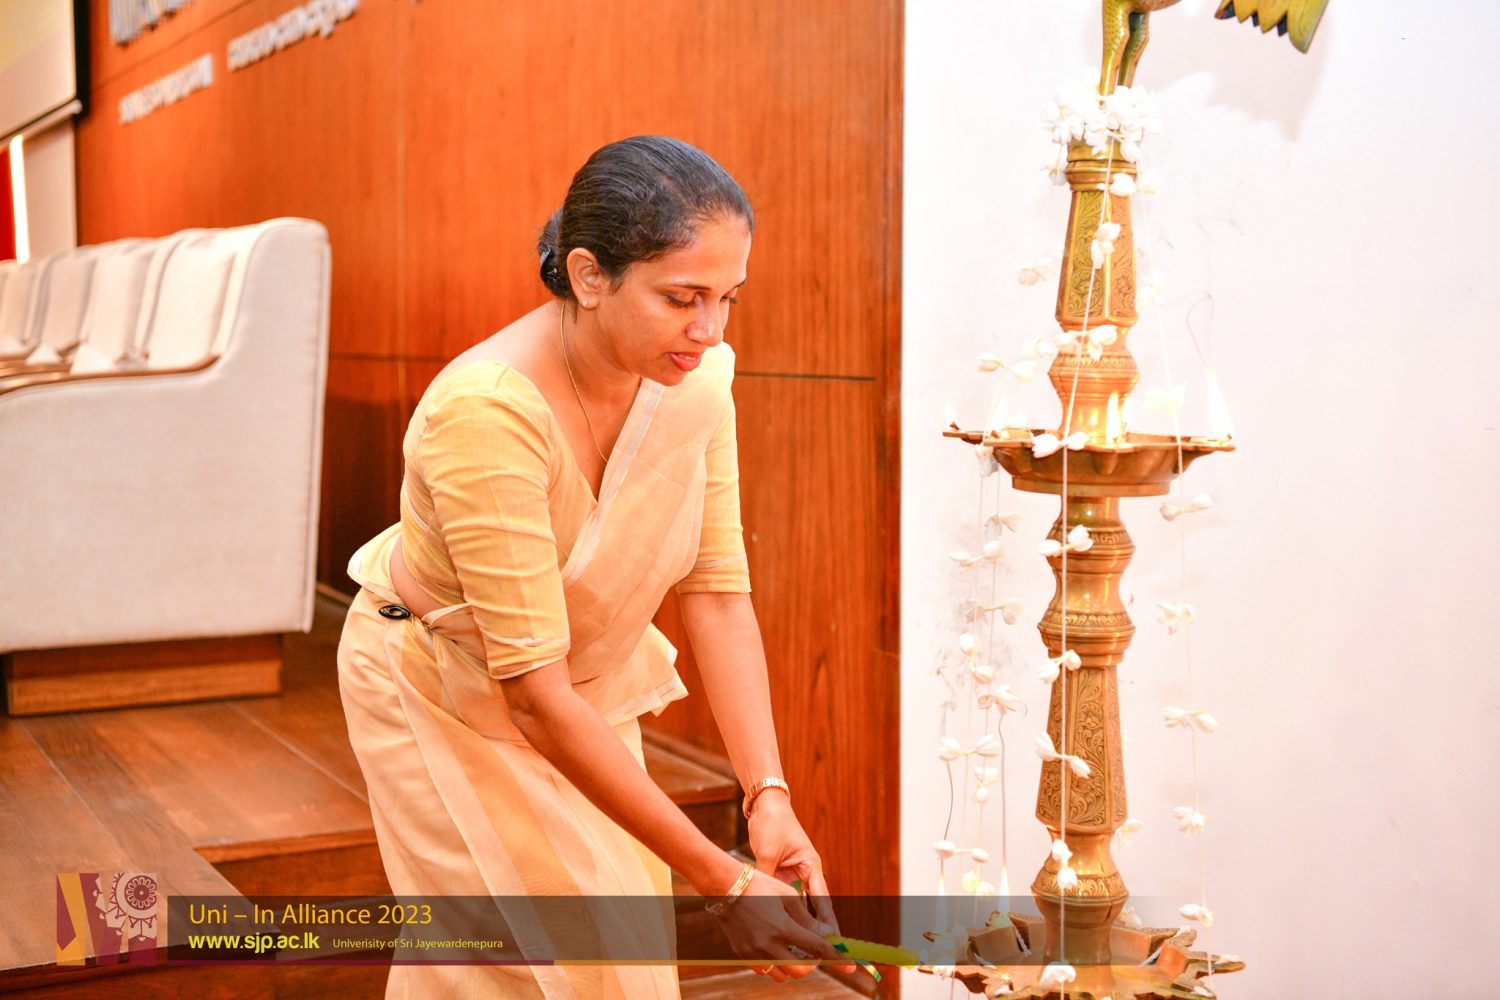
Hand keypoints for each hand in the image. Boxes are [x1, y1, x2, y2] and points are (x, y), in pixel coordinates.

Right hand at [710, 870, 848, 982]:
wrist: (724, 887)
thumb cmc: (760, 886)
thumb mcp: (788, 897)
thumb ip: (808, 920)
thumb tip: (829, 934)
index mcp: (783, 928)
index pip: (817, 949)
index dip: (837, 959)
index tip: (851, 967)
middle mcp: (768, 945)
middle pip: (800, 971)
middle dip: (812, 964)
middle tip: (813, 950)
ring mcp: (754, 953)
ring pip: (782, 976)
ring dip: (794, 967)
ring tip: (793, 949)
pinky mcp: (743, 955)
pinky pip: (765, 971)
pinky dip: (776, 966)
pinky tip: (776, 950)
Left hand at [745, 794, 855, 977]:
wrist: (765, 806)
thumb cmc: (771, 824)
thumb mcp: (768, 852)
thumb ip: (768, 877)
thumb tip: (763, 903)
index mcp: (811, 864)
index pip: (822, 899)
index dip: (828, 922)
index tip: (834, 941)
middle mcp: (807, 871)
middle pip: (817, 906)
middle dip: (820, 929)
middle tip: (826, 952)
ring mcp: (797, 873)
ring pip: (803, 905)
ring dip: (804, 923)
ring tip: (805, 947)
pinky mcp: (784, 873)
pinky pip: (788, 898)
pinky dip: (788, 913)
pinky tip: (786, 929)